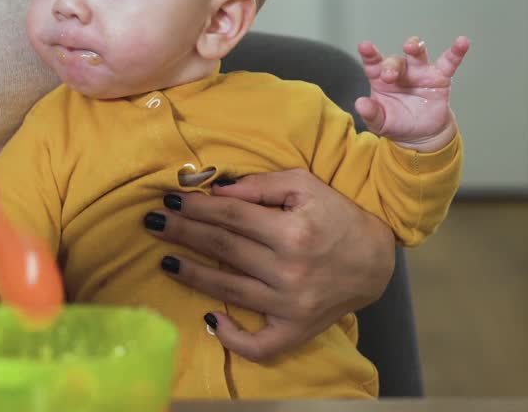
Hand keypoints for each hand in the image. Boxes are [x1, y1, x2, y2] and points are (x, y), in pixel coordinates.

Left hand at [147, 168, 394, 360]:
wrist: (374, 261)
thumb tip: (217, 190)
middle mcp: (289, 269)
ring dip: (192, 274)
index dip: (196, 207)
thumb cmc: (337, 216)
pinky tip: (209, 319)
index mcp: (293, 230)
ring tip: (165, 261)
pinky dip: (231, 336)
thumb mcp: (305, 186)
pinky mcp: (295, 329)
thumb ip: (261, 185)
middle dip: (183, 233)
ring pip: (229, 289)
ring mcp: (290, 304)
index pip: (231, 216)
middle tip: (153, 222)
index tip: (170, 200)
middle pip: (223, 248)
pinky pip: (258, 343)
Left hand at [355, 35, 469, 150]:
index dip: (369, 54)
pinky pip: (449, 62)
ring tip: (411, 46)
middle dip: (392, 66)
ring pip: (418, 54)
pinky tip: (462, 43)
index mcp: (381, 79)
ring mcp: (420, 72)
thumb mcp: (380, 123)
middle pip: (395, 61)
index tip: (365, 46)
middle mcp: (400, 72)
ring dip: (415, 47)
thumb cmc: (397, 123)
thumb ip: (370, 114)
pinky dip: (456, 52)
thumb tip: (360, 103)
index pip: (373, 64)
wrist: (421, 135)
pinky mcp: (440, 77)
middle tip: (389, 76)